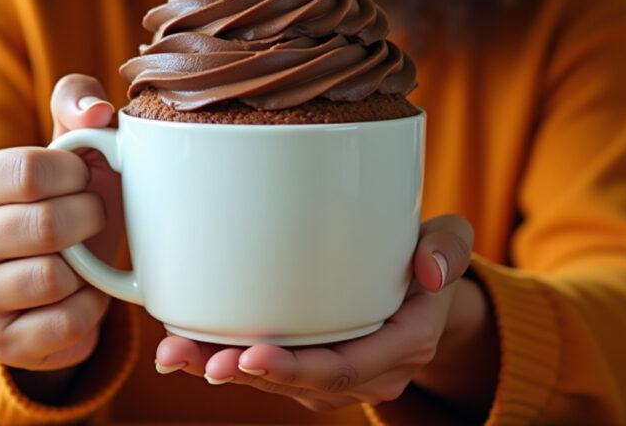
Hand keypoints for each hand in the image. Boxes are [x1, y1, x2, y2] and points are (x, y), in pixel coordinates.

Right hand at [0, 74, 125, 372]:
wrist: (49, 275)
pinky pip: (64, 325)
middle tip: (95, 216)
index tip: (87, 178)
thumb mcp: (68, 144)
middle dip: (90, 217)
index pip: (30, 170)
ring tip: (87, 254)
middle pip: (46, 225)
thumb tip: (98, 112)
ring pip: (52, 279)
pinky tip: (87, 292)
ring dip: (89, 266)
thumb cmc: (62, 198)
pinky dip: (91, 308)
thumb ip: (79, 102)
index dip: (77, 174)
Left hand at [154, 215, 479, 412]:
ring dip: (222, 370)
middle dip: (243, 373)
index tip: (250, 355)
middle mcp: (369, 373)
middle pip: (300, 384)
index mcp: (403, 345)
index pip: (345, 367)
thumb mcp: (451, 241)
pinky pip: (269, 373)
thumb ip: (448, 247)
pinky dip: (226, 360)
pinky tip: (184, 346)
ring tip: (174, 352)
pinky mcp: (311, 367)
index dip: (296, 368)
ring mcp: (338, 376)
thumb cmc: (429, 259)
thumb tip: (430, 272)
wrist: (429, 292)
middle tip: (198, 358)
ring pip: (276, 384)